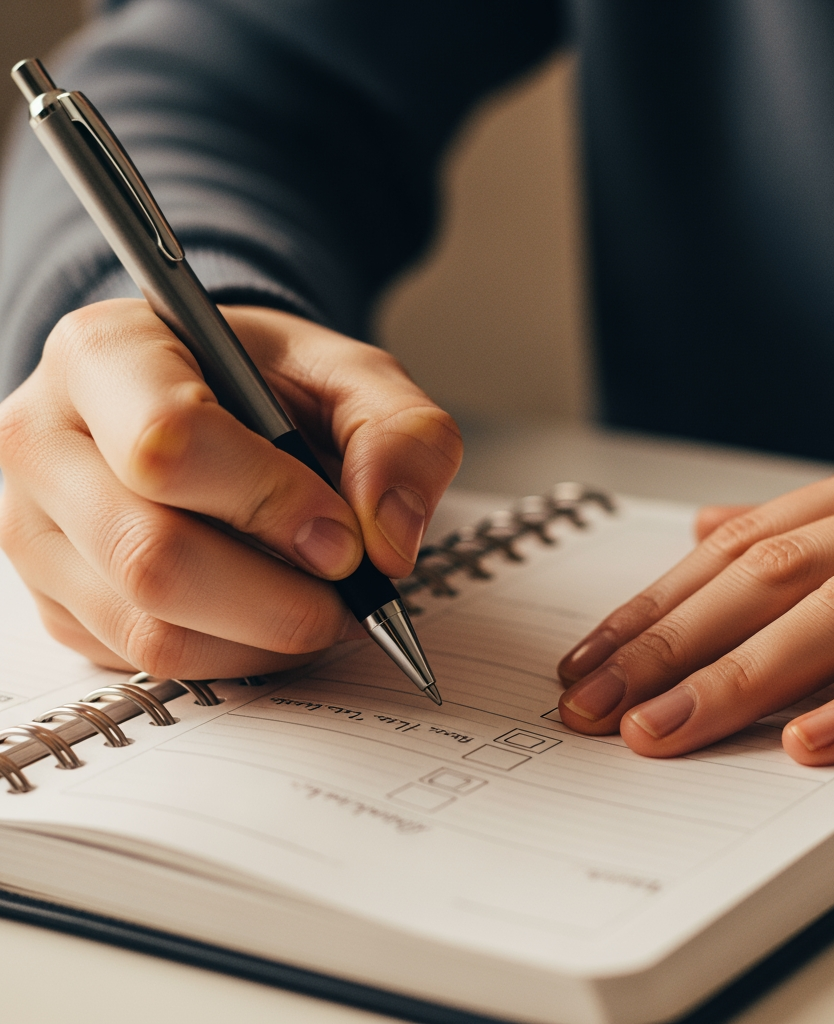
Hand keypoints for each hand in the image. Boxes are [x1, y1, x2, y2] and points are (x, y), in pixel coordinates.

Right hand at [0, 299, 460, 677]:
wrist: (205, 399)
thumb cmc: (267, 382)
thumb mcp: (353, 376)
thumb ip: (400, 435)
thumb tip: (388, 540)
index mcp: (106, 353)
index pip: (169, 444)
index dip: (270, 503)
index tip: (344, 537)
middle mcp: (45, 441)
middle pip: (150, 556)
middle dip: (279, 598)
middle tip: (349, 595)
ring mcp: (35, 531)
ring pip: (149, 628)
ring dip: (264, 637)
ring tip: (321, 605)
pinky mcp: (57, 599)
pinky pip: (147, 661)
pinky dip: (234, 655)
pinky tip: (271, 615)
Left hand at [556, 428, 833, 764]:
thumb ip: (826, 519)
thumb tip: (712, 533)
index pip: (745, 542)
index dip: (660, 603)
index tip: (594, 658)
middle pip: (773, 573)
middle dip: (673, 644)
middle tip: (599, 704)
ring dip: (745, 676)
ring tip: (667, 731)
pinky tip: (815, 742)